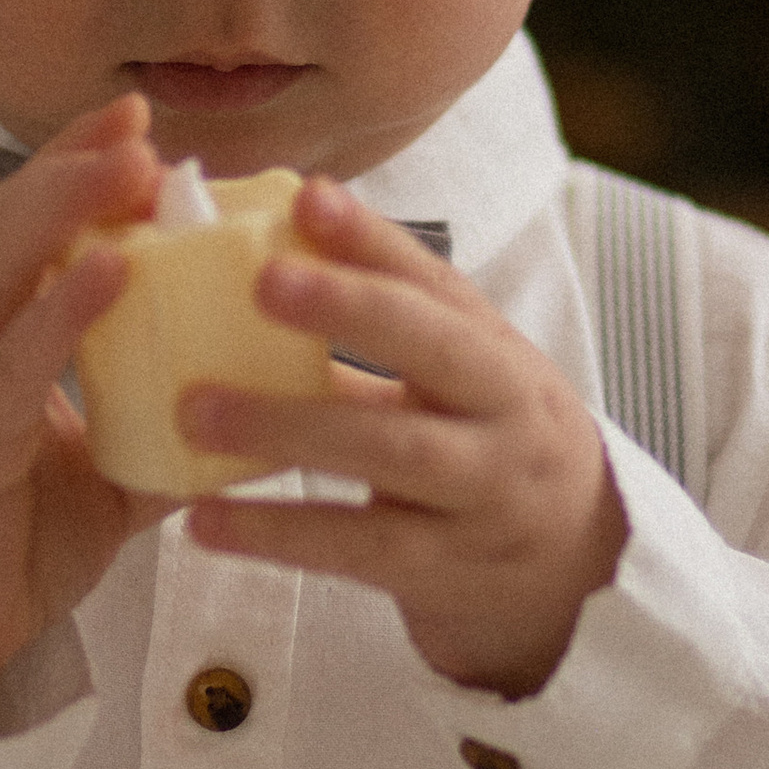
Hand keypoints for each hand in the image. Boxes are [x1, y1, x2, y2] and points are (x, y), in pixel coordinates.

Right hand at [0, 94, 172, 721]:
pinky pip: (2, 372)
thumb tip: (247, 408)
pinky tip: (108, 272)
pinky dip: (55, 314)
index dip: (65, 169)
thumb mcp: (94, 484)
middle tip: (136, 119)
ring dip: (59, 211)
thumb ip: (151, 433)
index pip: (14, 233)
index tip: (131, 119)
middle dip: (66, 166)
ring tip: (127, 165)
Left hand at [180, 179, 627, 698]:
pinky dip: (278, 533)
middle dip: (351, 306)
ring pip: (392, 450)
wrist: (574, 572)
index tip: (308, 197)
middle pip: (434, 350)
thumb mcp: (457, 384)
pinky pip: (357, 549)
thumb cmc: (487, 449)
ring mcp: (482, 493)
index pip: (437, 282)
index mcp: (496, 350)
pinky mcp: (444, 568)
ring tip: (194, 412)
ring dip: (289, 427)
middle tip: (261, 281)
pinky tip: (205, 521)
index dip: (373, 239)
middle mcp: (503, 412)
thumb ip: (376, 335)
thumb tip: (252, 262)